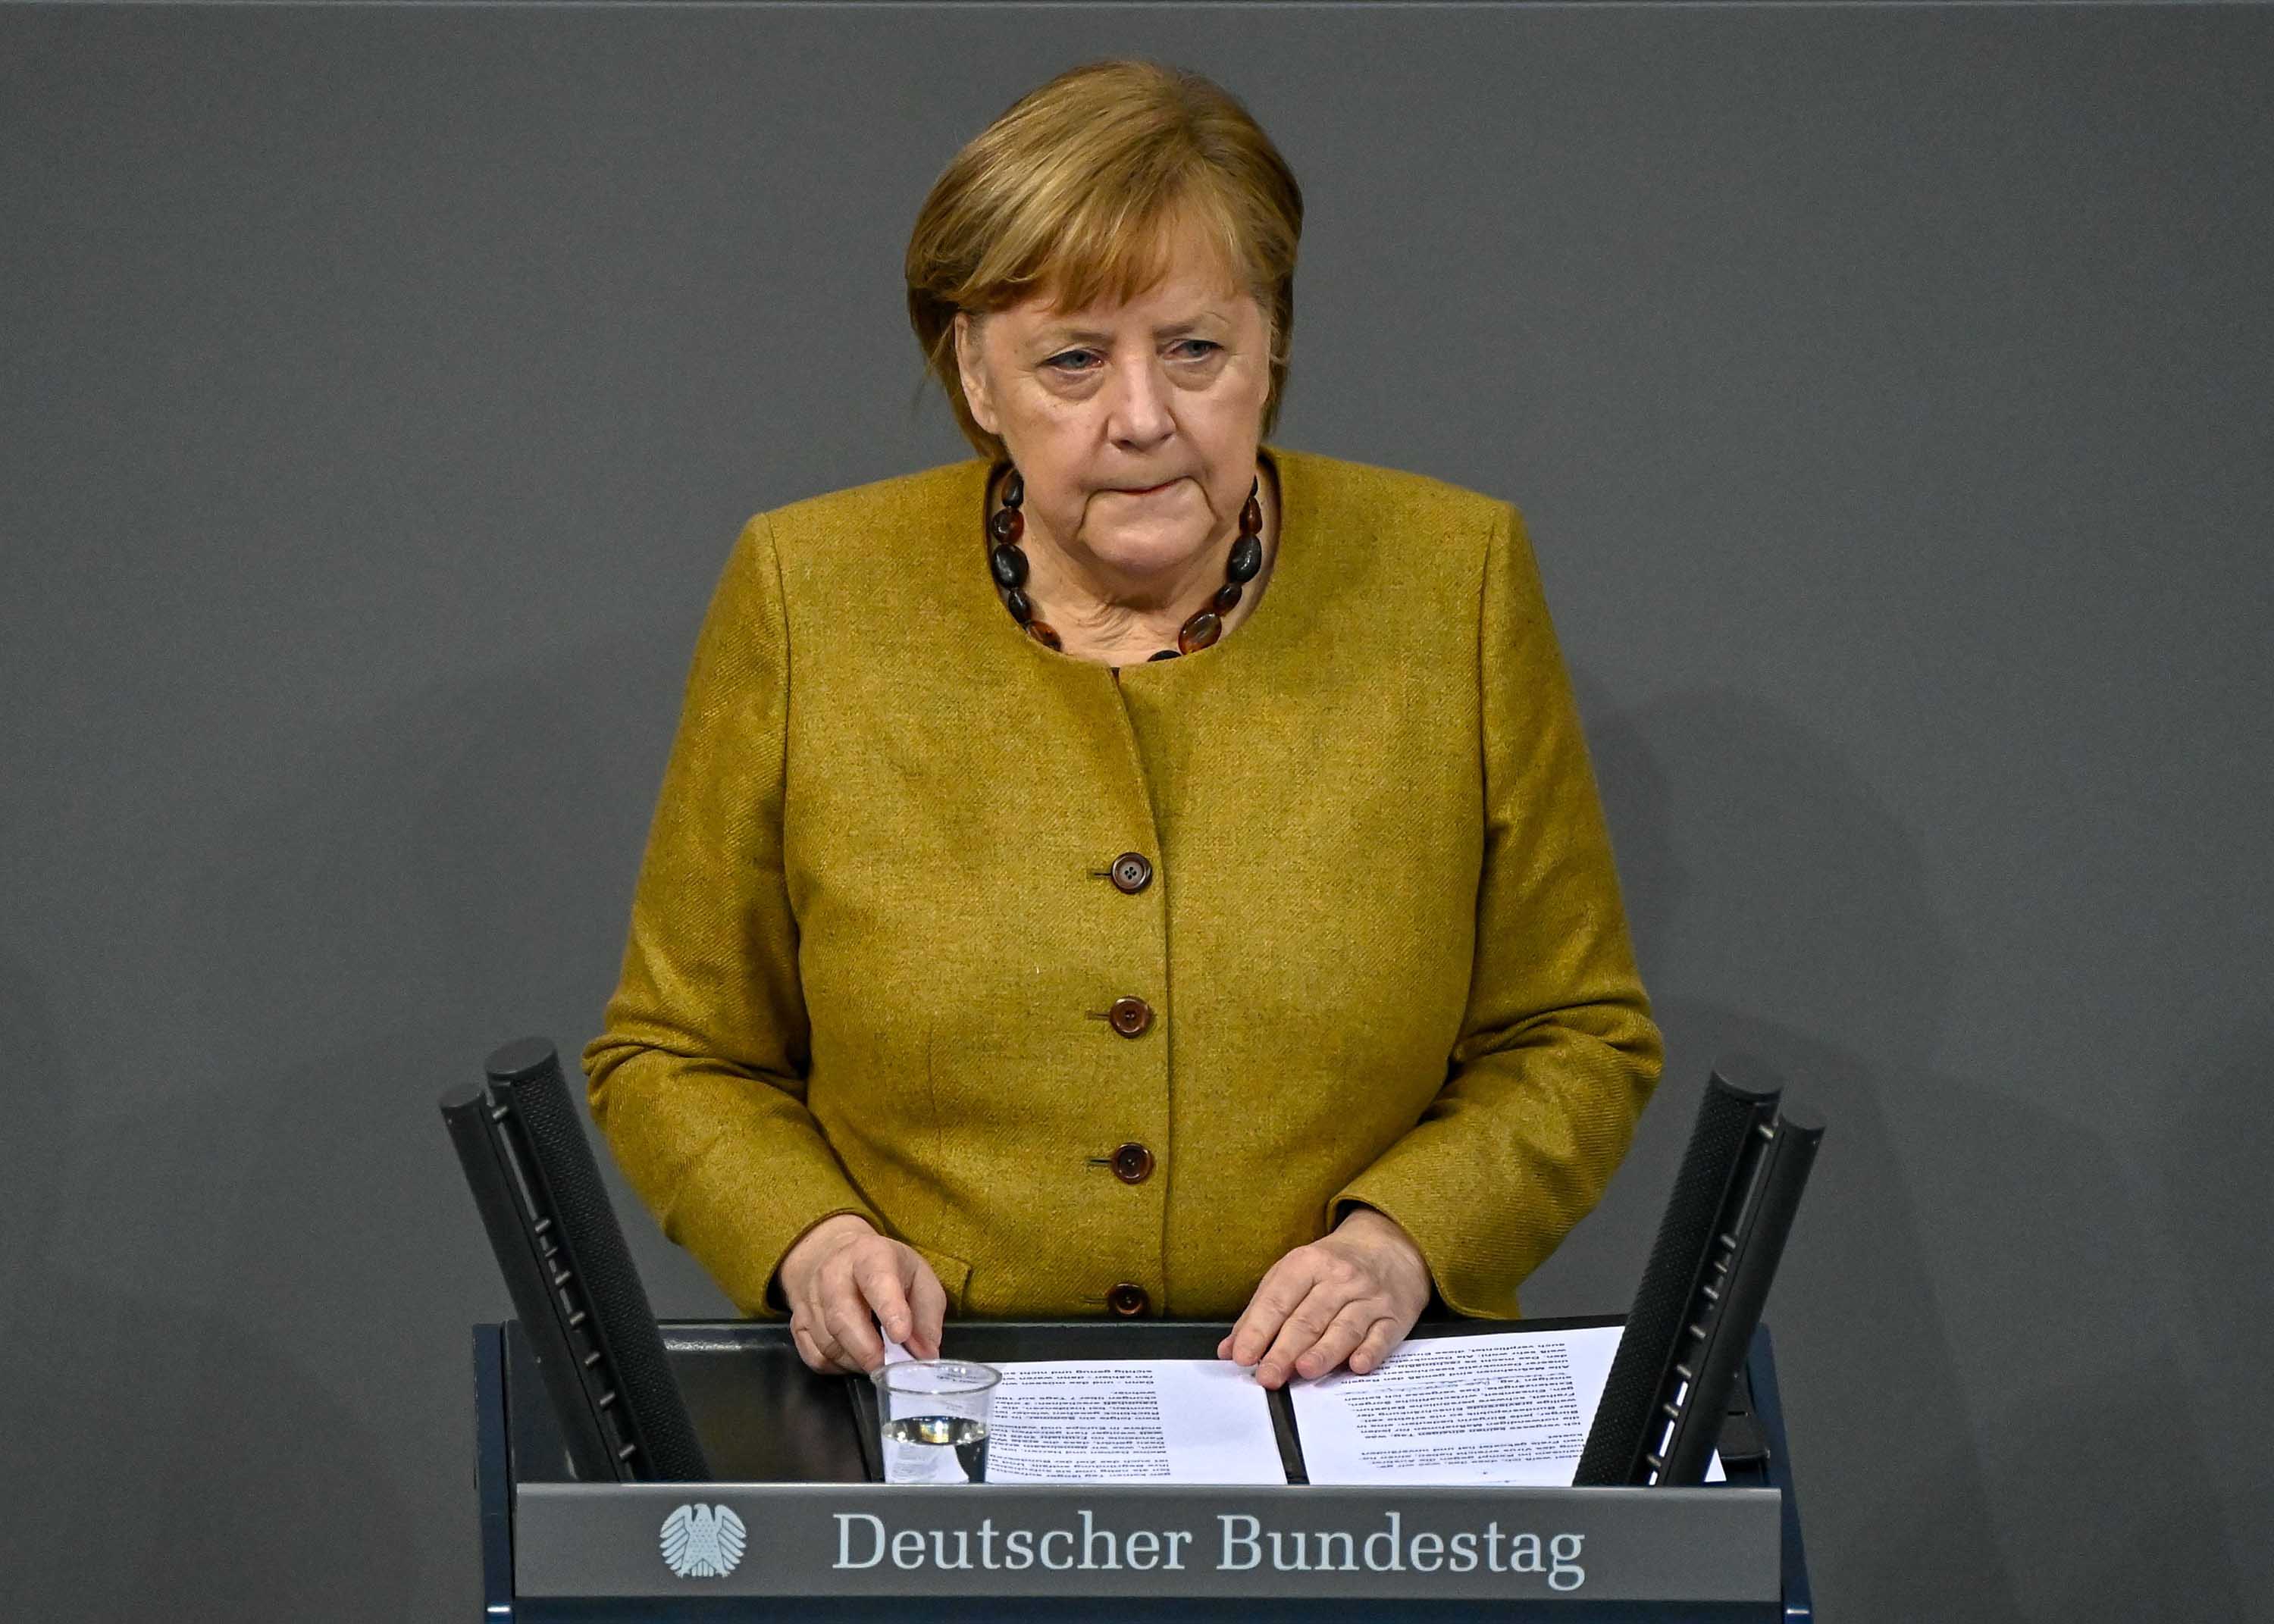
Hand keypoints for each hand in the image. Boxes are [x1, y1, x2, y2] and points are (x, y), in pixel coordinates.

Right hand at [776, 1213, 945, 1374]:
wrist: (837, 1255)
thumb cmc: (887, 1269)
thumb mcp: (919, 1276)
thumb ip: (927, 1313)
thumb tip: (926, 1353)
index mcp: (870, 1256)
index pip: (877, 1280)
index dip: (890, 1309)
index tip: (901, 1335)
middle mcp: (833, 1275)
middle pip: (841, 1317)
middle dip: (867, 1349)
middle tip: (888, 1366)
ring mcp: (810, 1299)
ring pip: (827, 1342)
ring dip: (855, 1361)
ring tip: (877, 1361)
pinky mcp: (797, 1323)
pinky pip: (814, 1356)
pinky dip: (837, 1367)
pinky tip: (854, 1359)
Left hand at [1218, 1208, 1431, 1387]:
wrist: (1391, 1245)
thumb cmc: (1333, 1266)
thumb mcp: (1294, 1273)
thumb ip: (1261, 1311)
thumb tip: (1231, 1350)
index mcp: (1308, 1263)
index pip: (1278, 1300)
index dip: (1258, 1329)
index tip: (1243, 1356)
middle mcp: (1340, 1278)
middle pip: (1308, 1318)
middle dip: (1285, 1350)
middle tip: (1267, 1376)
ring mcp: (1370, 1297)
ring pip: (1344, 1327)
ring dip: (1324, 1351)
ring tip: (1304, 1370)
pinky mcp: (1395, 1317)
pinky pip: (1382, 1336)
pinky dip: (1369, 1351)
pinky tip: (1357, 1365)